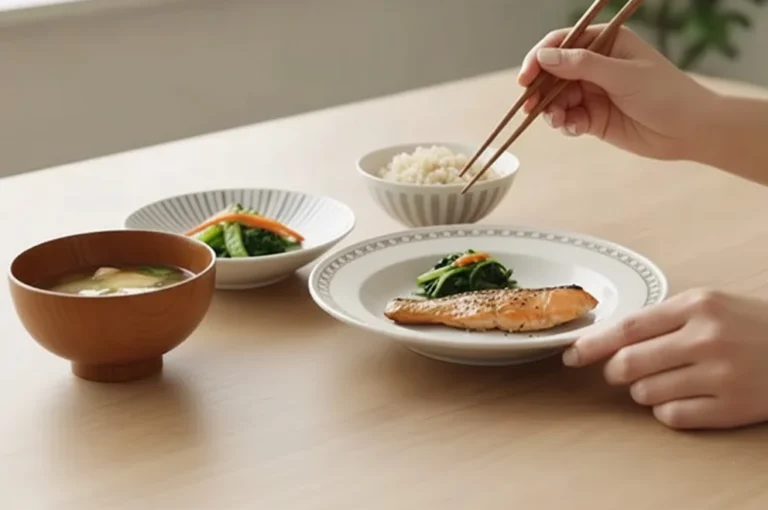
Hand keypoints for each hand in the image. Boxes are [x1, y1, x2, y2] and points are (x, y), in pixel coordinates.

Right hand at [517, 25, 717, 161]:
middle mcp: (597, 66)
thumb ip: (582, 66)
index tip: (526, 77)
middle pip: (554, 72)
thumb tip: (545, 57)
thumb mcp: (623, 75)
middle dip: (540, 89)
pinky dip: (565, 124)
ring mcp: (594, 92)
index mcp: (607, 43)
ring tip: (556, 120)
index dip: (540, 57)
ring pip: (557, 98)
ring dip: (551, 109)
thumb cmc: (665, 94)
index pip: (563, 43)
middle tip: (530, 105)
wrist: (690, 130)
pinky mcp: (594, 118)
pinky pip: (568, 118)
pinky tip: (573, 128)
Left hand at [563, 289, 767, 429]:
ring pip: (645, 393)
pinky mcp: (731, 408)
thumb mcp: (708, 305)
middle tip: (621, 371)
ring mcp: (720, 375)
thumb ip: (662, 319)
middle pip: (628, 364)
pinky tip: (686, 397)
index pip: (627, 328)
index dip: (593, 345)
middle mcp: (705, 338)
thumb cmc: (748, 325)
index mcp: (696, 306)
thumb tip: (608, 341)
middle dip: (614, 371)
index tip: (572, 355)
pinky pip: (671, 416)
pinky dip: (667, 410)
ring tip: (669, 379)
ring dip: (644, 391)